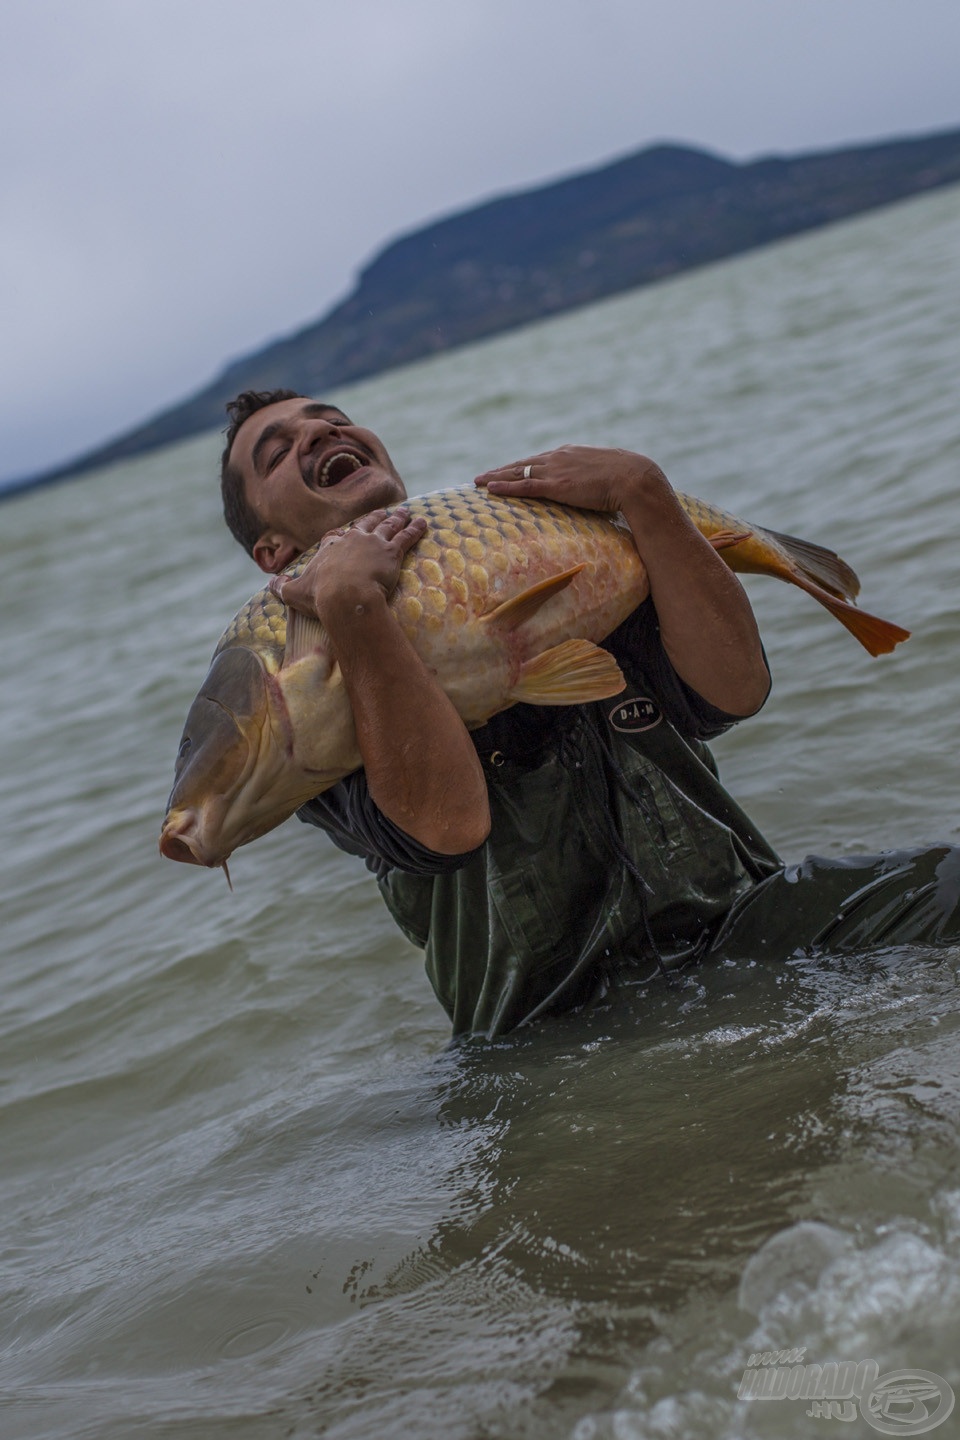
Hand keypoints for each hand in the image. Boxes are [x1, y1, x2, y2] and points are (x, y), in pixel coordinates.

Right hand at [269, 508, 425, 621]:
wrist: (345, 596)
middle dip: (375, 518)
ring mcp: (373, 544)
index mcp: (331, 548)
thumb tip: (270, 585)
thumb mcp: (295, 593)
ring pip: (388, 526)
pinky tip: (423, 522)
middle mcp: (352, 540)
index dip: (341, 536)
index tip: (345, 533)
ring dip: (398, 519)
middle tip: (383, 513)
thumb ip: (283, 588)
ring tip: (406, 513)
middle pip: (365, 524)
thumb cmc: (320, 596)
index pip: (336, 537)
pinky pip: (407, 536)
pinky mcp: (392, 552)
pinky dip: (415, 529)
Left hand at [475, 445, 670, 514]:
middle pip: (523, 463)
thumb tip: (595, 486)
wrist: (634, 477)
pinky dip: (505, 486)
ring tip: (478, 482)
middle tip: (482, 476)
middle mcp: (558, 457)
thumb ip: (593, 476)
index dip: (521, 466)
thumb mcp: (606, 473)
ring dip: (496, 477)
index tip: (507, 470)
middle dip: (501, 470)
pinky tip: (490, 488)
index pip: (539, 460)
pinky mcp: (556, 485)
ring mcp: (556, 470)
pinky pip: (524, 485)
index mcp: (570, 453)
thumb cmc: (627, 478)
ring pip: (518, 472)